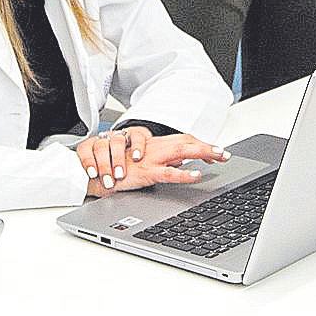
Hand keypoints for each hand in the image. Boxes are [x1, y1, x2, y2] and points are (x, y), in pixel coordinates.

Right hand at [77, 129, 228, 194]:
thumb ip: (162, 162)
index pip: (183, 141)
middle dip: (207, 147)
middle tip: (225, 153)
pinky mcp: (144, 172)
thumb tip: (181, 164)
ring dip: (202, 152)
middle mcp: (153, 148)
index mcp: (154, 146)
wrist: (90, 172)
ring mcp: (150, 158)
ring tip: (218, 157)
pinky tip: (197, 175)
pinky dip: (184, 174)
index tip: (218, 152)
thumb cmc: (114, 169)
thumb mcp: (142, 163)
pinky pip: (168, 172)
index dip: (202, 145)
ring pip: (182, 151)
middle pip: (186, 142)